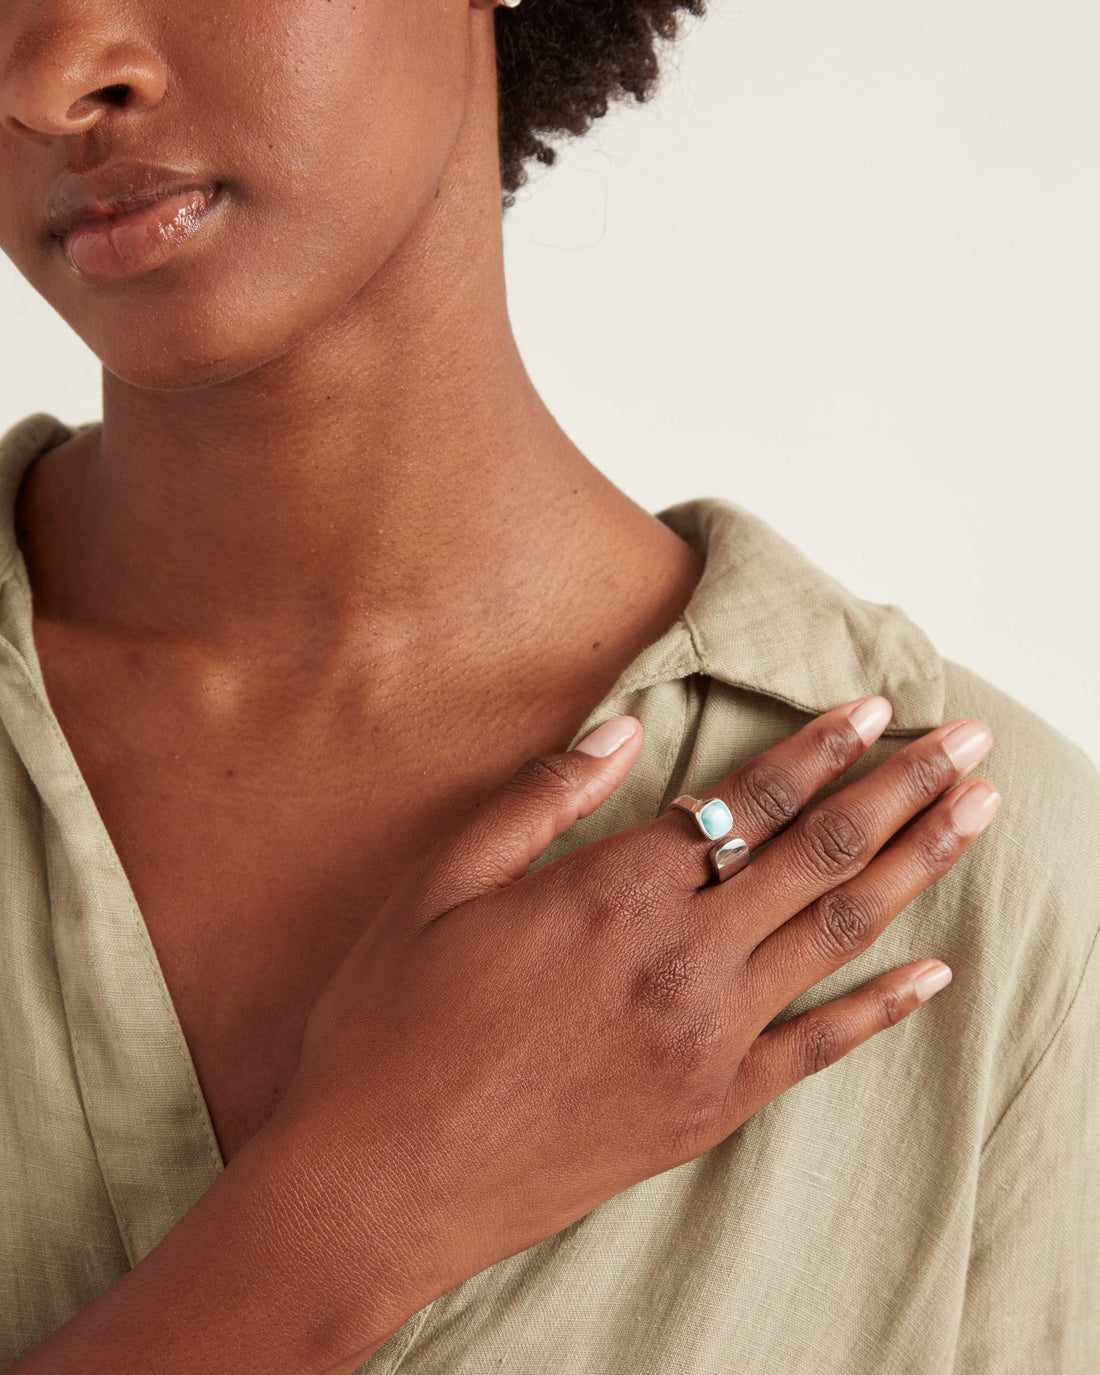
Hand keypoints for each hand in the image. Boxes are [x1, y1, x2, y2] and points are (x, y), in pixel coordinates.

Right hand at [272, 696, 998, 1361]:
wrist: (378, 1182)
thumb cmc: (392, 1024)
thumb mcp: (439, 884)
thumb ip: (539, 802)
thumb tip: (620, 732)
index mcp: (610, 892)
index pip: (746, 801)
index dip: (820, 749)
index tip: (880, 708)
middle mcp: (677, 959)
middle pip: (816, 855)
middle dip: (902, 788)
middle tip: (970, 744)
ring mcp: (703, 1040)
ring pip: (834, 935)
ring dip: (914, 866)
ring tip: (975, 815)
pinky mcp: (707, 1110)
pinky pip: (818, 1049)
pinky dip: (883, 1007)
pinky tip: (934, 971)